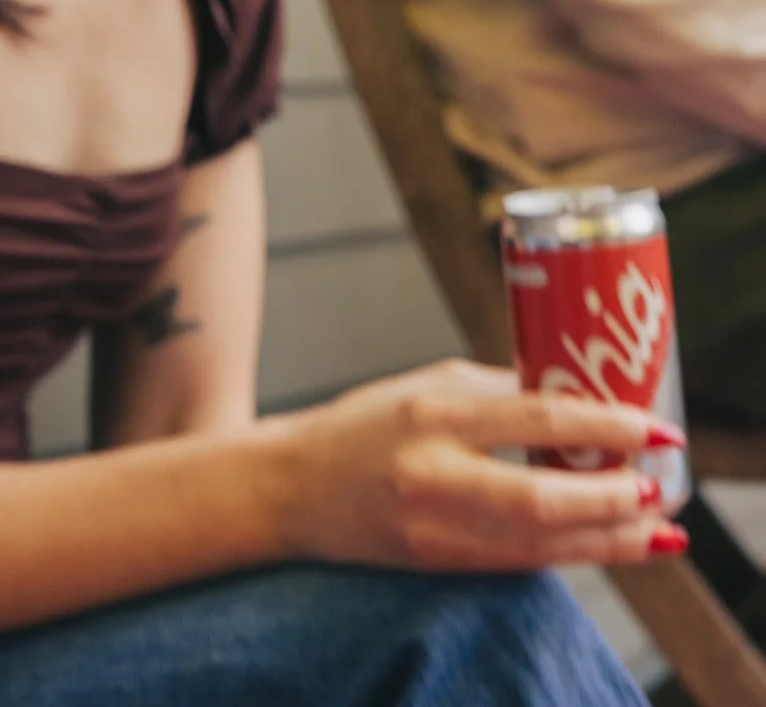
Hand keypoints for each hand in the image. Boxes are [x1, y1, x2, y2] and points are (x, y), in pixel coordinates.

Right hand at [264, 359, 683, 570]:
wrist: (294, 488)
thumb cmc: (362, 427)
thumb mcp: (426, 388)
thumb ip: (496, 393)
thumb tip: (575, 394)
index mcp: (432, 412)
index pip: (533, 417)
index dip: (603, 424)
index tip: (652, 426)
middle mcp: (433, 472)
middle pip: (542, 497)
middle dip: (612, 497)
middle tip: (656, 484)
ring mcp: (435, 527)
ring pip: (541, 544)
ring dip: (608, 538)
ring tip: (654, 524)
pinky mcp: (440, 563)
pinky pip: (522, 563)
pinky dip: (572, 554)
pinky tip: (609, 544)